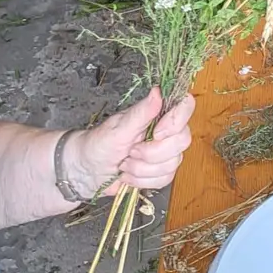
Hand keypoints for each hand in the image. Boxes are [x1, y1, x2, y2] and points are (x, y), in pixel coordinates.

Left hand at [70, 87, 195, 192]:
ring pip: (172, 164)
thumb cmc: (98, 145)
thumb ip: (141, 113)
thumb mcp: (118, 129)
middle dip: (153, 153)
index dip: (175, 122)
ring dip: (143, 169)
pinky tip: (129, 176)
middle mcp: (165, 131)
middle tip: (130, 152)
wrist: (87, 172)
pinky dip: (143, 181)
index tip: (156, 133)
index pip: (185, 107)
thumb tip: (158, 91)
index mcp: (156, 114)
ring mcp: (165, 153)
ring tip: (124, 164)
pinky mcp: (161, 172)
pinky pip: (165, 179)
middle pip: (182, 140)